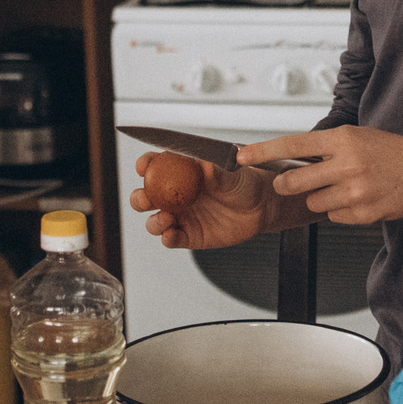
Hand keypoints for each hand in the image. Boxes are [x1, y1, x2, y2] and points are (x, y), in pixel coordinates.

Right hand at [128, 151, 274, 249]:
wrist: (262, 206)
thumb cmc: (244, 183)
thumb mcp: (233, 174)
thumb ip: (217, 173)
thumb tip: (204, 166)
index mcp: (181, 173)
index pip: (155, 166)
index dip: (146, 165)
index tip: (144, 166)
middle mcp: (176, 195)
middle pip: (146, 197)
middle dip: (141, 198)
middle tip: (148, 199)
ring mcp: (181, 216)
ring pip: (154, 221)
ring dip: (154, 220)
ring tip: (166, 218)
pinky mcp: (190, 235)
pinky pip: (172, 238)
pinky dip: (167, 237)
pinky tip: (171, 235)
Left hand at [245, 126, 402, 225]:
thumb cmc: (391, 152)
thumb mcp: (357, 137)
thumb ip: (326, 147)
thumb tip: (294, 157)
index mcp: (343, 139)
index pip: (293, 144)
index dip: (263, 151)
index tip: (242, 155)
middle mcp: (346, 164)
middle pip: (294, 181)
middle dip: (286, 184)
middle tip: (288, 182)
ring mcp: (354, 191)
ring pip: (313, 202)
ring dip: (320, 197)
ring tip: (343, 187)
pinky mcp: (361, 213)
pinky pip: (333, 216)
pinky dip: (340, 210)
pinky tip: (357, 199)